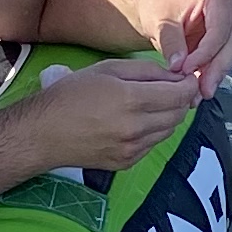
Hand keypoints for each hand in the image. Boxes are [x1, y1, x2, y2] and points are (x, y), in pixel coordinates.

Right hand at [34, 56, 205, 172]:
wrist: (43, 133)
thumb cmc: (70, 95)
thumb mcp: (107, 69)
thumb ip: (146, 71)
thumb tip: (175, 75)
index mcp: (130, 100)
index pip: (179, 94)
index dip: (189, 84)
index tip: (187, 77)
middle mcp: (135, 128)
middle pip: (179, 114)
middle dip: (182, 99)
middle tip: (172, 88)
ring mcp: (132, 149)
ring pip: (169, 130)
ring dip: (169, 116)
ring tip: (153, 103)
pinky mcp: (127, 162)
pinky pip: (153, 144)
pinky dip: (154, 131)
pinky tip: (137, 121)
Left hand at [157, 0, 231, 95]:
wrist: (157, 9)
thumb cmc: (159, 8)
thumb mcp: (161, 22)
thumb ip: (171, 42)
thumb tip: (180, 66)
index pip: (218, 32)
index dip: (204, 54)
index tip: (186, 70)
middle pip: (229, 46)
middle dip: (214, 70)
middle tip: (200, 91)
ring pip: (228, 58)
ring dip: (213, 78)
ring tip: (196, 96)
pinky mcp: (226, 44)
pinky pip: (221, 64)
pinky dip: (209, 78)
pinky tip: (197, 92)